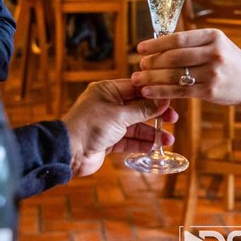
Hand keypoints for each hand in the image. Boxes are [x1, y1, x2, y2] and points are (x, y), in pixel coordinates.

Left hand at [62, 79, 176, 176]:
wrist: (68, 152)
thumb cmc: (89, 126)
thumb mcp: (119, 115)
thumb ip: (142, 109)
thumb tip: (162, 101)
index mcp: (107, 91)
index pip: (136, 88)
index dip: (154, 94)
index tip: (171, 100)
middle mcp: (108, 105)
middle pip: (138, 107)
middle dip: (155, 114)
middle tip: (172, 119)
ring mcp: (108, 123)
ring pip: (135, 125)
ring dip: (151, 132)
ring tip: (168, 140)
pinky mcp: (108, 140)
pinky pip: (129, 139)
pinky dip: (141, 143)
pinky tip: (154, 146)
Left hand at [131, 29, 240, 121]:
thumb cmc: (230, 61)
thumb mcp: (217, 44)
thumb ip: (192, 44)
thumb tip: (157, 46)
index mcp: (214, 36)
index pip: (179, 38)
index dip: (156, 44)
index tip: (141, 48)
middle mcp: (214, 53)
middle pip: (174, 57)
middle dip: (152, 62)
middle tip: (140, 66)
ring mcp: (213, 73)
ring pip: (174, 75)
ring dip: (152, 78)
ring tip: (138, 80)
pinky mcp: (210, 92)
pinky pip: (180, 91)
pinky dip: (161, 92)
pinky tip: (149, 92)